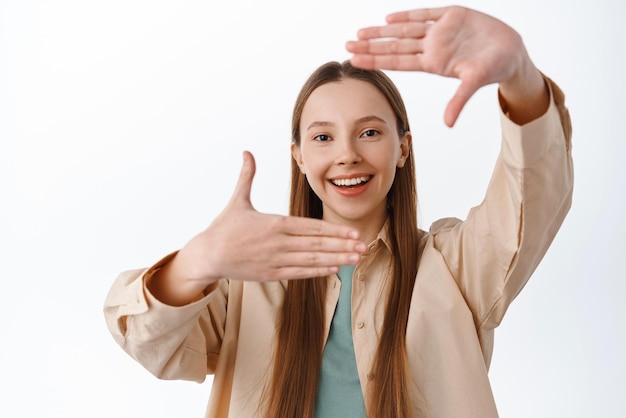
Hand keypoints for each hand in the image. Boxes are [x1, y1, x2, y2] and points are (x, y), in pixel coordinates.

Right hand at [154, 151, 365, 302]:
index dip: (334, 230)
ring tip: (355, 259)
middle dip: (342, 245)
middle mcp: (278, 242)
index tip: (353, 232)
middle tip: (364, 246)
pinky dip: (317, 272)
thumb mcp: (237, 200)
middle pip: (317, 244)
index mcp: (275, 223)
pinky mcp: (271, 273)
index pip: (311, 227)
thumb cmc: (223, 227)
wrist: (208, 255)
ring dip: (336, 259)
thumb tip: (246, 152)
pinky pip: (299, 273)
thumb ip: (247, 176)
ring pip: (311, 260)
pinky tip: (334, 269)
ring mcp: (276, 260)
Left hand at [346, 6, 546, 125]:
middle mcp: (432, 47)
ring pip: (405, 30)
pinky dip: (409, 16)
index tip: (355, 60)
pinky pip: (426, 14)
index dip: (376, 60)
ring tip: (360, 32)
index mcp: (433, 63)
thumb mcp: (474, 83)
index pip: (398, 62)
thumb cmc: (493, 69)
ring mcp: (440, 31)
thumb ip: (458, 101)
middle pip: (395, 46)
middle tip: (347, 44)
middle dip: (371, 45)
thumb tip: (448, 124)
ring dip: (383, 31)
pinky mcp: (452, 15)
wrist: (512, 51)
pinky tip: (390, 18)